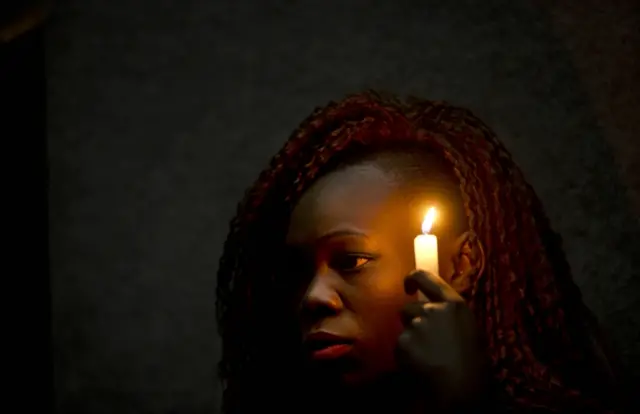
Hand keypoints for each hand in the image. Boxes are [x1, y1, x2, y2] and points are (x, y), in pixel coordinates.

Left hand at [396, 270, 487, 409]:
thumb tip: (439, 313)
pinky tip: (419, 366)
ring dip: (411, 338)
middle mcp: (432, 309)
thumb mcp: (470, 330)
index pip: (426, 277)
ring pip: (405, 328)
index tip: (409, 287)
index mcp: (453, 304)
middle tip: (425, 340)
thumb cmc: (474, 363)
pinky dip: (406, 355)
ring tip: (425, 356)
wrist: (460, 388)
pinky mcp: (403, 343)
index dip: (413, 279)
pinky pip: (400, 346)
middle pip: (409, 308)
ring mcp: (415, 325)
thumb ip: (450, 316)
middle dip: (413, 321)